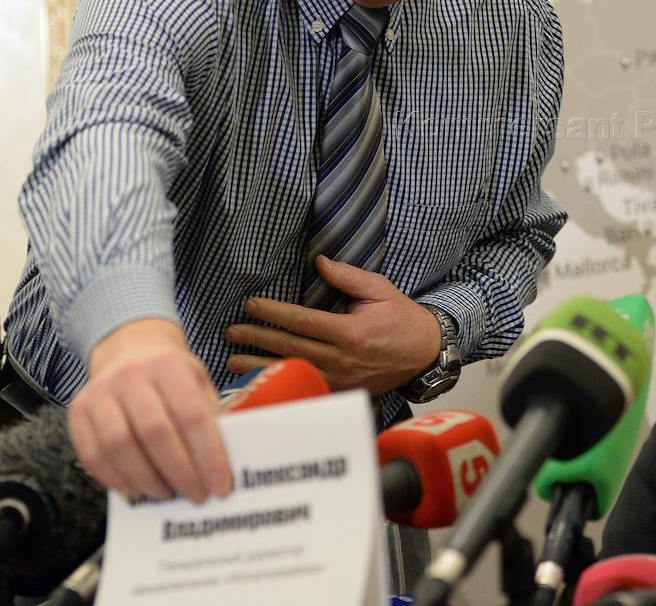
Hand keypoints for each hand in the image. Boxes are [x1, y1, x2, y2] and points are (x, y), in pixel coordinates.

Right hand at [69, 318, 231, 502]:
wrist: (128, 350)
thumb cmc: (172, 376)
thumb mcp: (198, 382)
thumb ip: (211, 416)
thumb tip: (225, 464)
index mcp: (169, 365)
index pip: (192, 416)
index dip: (208, 455)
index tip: (220, 485)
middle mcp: (130, 375)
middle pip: (155, 432)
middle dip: (180, 472)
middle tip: (197, 496)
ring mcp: (99, 393)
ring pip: (119, 446)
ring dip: (146, 479)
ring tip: (167, 494)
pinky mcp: (77, 412)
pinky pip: (92, 455)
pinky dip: (116, 479)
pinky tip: (137, 490)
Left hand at [225, 256, 441, 393]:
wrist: (424, 353)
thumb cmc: (402, 318)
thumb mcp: (380, 289)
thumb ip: (348, 277)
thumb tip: (319, 262)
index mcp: (351, 332)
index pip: (302, 321)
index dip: (273, 313)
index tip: (251, 305)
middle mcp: (343, 359)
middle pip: (290, 347)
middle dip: (257, 339)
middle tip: (231, 332)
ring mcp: (341, 380)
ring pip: (293, 372)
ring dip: (260, 367)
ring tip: (232, 362)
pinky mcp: (341, 392)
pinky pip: (305, 388)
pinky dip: (281, 384)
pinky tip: (261, 382)